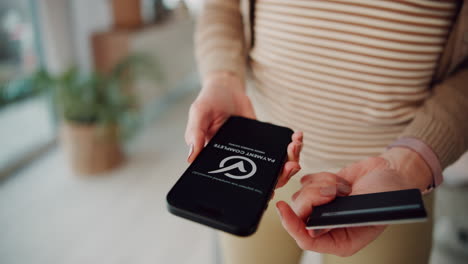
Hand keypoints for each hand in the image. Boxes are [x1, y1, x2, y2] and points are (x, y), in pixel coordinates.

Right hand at [185, 71, 302, 185]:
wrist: (226, 87)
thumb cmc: (209, 101)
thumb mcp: (198, 114)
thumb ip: (195, 133)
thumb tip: (191, 158)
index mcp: (220, 161)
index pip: (238, 184)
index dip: (255, 190)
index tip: (271, 188)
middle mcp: (239, 161)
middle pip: (263, 179)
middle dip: (281, 175)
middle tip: (291, 165)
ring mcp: (254, 152)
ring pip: (275, 166)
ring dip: (290, 160)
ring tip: (295, 145)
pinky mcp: (264, 142)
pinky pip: (280, 150)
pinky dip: (292, 147)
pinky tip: (296, 137)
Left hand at [276, 147, 432, 256]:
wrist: (391, 173)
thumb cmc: (386, 195)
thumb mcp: (365, 211)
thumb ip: (338, 220)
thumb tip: (312, 228)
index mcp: (340, 241)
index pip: (306, 240)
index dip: (292, 225)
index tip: (283, 209)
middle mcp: (328, 226)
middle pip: (300, 214)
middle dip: (314, 197)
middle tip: (334, 191)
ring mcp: (323, 208)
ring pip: (301, 195)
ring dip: (322, 186)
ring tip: (344, 187)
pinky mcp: (320, 190)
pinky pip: (306, 181)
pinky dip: (322, 177)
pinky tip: (340, 181)